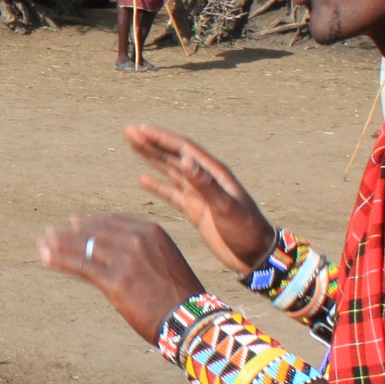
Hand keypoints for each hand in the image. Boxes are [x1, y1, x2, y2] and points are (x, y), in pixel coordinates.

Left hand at [38, 213, 204, 341]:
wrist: (191, 319)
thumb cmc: (178, 295)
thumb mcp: (163, 260)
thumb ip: (140, 250)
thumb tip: (112, 249)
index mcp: (150, 231)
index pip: (110, 222)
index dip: (89, 223)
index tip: (72, 223)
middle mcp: (137, 239)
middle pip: (94, 232)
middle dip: (69, 233)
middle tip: (50, 233)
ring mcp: (125, 259)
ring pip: (84, 246)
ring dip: (59, 244)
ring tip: (42, 243)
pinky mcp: (115, 281)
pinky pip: (81, 266)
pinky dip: (59, 259)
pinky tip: (45, 256)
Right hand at [124, 126, 273, 272]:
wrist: (255, 254)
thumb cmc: (246, 229)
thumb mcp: (225, 206)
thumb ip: (205, 184)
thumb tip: (186, 159)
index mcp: (213, 172)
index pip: (183, 148)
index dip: (161, 138)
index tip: (140, 129)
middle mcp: (204, 179)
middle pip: (173, 155)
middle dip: (151, 143)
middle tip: (129, 131)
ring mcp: (198, 194)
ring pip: (169, 170)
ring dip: (151, 158)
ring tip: (133, 144)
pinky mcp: (194, 210)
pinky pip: (171, 194)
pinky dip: (156, 186)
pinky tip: (142, 179)